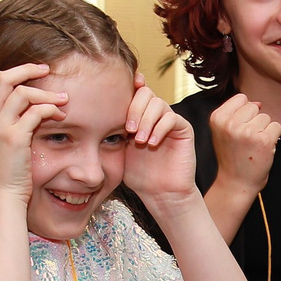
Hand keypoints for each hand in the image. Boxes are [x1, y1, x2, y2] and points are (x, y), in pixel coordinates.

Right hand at [0, 63, 64, 202]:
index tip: (31, 75)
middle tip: (47, 70)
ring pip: (22, 92)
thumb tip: (13, 110)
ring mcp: (0, 128)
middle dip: (28, 69)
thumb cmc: (5, 173)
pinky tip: (60, 116)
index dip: (11, 72)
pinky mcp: (15, 139)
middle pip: (4, 78)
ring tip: (63, 99)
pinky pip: (35, 112)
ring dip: (46, 92)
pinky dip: (51, 109)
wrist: (2, 196)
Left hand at [119, 82, 200, 212]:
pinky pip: (171, 118)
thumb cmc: (139, 175)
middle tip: (128, 130)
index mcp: (139, 116)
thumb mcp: (119, 150)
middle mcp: (155, 115)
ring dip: (146, 121)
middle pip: (145, 93)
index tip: (117, 91)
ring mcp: (170, 121)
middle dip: (134, 109)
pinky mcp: (183, 129)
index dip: (129, 86)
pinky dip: (160, 128)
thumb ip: (113, 130)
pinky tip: (152, 143)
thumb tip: (97, 113)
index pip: (135, 92)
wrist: (160, 193)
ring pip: (158, 104)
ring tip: (140, 141)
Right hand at [209, 93, 279, 203]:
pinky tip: (262, 149)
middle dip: (254, 121)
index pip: (241, 98)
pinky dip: (273, 137)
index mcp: (217, 118)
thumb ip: (236, 113)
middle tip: (246, 140)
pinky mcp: (264, 140)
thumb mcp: (223, 131)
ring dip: (264, 130)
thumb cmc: (231, 157)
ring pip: (266, 117)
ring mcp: (248, 132)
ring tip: (254, 145)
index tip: (239, 128)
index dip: (244, 112)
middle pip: (254, 106)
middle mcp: (231, 123)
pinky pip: (276, 127)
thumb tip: (258, 103)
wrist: (235, 183)